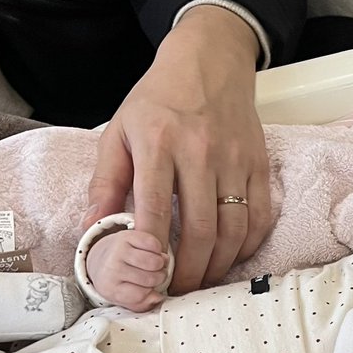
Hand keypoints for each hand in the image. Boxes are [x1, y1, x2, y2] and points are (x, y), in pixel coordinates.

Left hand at [84, 5, 271, 294]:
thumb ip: (105, 182)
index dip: (150, 248)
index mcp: (159, 142)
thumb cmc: (159, 100)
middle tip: (175, 290)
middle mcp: (201, 151)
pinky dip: (246, 245)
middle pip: (200, 228)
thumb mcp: (119, 131)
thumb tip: (93, 230)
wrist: (210, 61)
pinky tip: (229, 256)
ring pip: (234, 229)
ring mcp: (236, 159)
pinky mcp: (259, 163)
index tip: (145, 275)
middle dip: (188, 271)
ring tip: (201, 280)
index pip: (154, 206)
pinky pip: (260, 216)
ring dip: (218, 265)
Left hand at [86, 229, 168, 311]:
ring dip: (161, 264)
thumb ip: (143, 303)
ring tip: (156, 265)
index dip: (149, 292)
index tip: (147, 288)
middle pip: (150, 279)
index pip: (140, 294)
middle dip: (159, 278)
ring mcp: (118, 250)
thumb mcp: (125, 297)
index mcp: (110, 287)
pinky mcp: (126, 235)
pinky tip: (152, 253)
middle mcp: (111, 268)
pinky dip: (158, 250)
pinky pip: (154, 245)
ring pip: (155, 262)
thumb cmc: (118, 280)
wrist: (101, 257)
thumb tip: (158, 297)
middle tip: (155, 275)